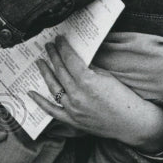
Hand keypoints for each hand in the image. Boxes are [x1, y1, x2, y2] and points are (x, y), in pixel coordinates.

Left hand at [28, 36, 162, 150]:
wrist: (132, 123)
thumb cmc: (124, 98)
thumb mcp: (107, 77)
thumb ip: (90, 68)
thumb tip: (77, 59)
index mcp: (88, 81)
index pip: (69, 60)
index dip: (62, 48)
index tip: (58, 39)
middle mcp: (77, 95)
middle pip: (60, 71)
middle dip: (53, 56)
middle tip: (48, 46)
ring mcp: (73, 109)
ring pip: (53, 87)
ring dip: (45, 73)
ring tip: (40, 61)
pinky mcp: (72, 120)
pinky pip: (52, 110)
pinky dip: (40, 102)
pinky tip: (30, 93)